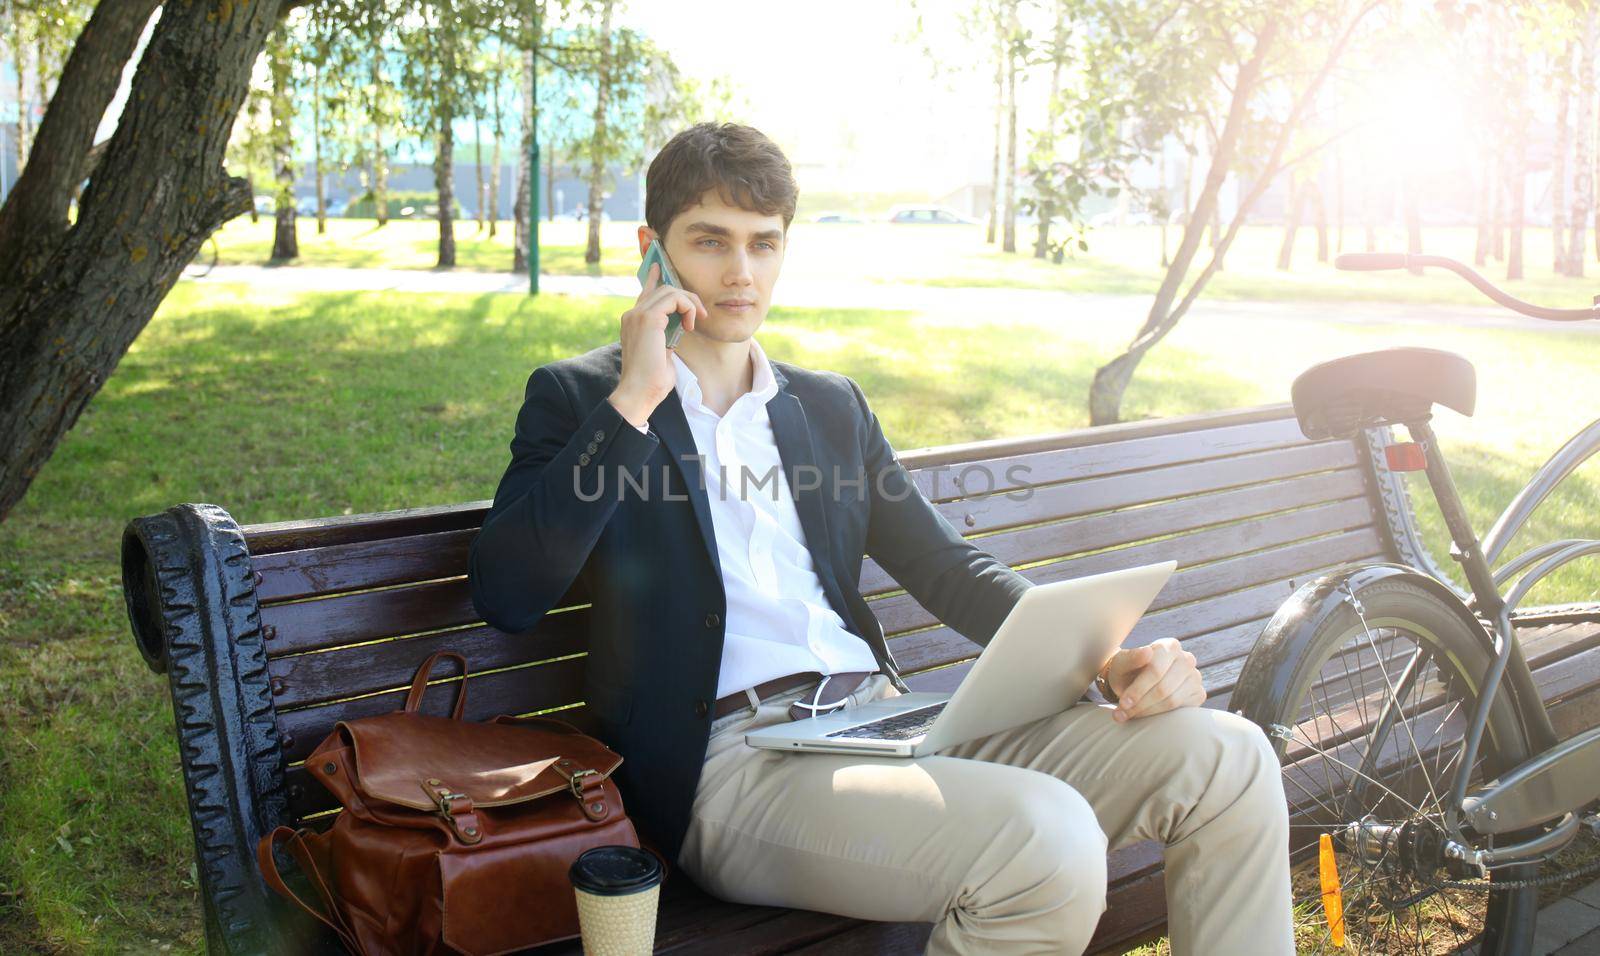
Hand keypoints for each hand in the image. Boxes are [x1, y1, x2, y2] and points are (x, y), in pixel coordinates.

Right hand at [609, 262, 706, 425]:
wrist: (640, 392)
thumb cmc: (652, 380)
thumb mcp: (662, 353)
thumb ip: (665, 337)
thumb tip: (678, 329)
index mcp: (634, 321)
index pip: (646, 292)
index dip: (654, 278)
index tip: (659, 266)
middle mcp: (633, 314)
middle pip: (663, 289)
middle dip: (686, 297)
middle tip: (701, 316)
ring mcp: (638, 314)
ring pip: (670, 290)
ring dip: (689, 303)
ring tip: (696, 321)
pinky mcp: (648, 318)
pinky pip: (674, 298)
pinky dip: (687, 307)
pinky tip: (690, 324)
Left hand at [1101, 638, 1204, 721]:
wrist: (1136, 681)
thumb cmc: (1128, 670)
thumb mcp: (1122, 664)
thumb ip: (1131, 658)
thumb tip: (1147, 652)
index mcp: (1170, 646)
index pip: (1155, 670)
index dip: (1138, 688)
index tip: (1123, 702)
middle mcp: (1186, 659)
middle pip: (1163, 688)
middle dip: (1140, 703)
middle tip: (1121, 714)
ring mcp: (1195, 677)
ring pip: (1172, 701)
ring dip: (1147, 711)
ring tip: (1128, 716)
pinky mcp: (1198, 694)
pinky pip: (1180, 709)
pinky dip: (1159, 715)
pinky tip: (1144, 715)